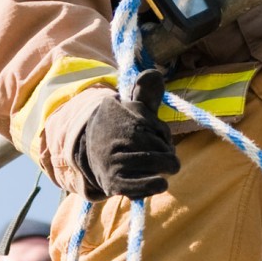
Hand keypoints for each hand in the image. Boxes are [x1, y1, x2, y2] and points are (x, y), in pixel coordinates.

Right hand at [75, 69, 179, 198]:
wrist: (95, 152)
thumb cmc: (123, 127)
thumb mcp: (134, 108)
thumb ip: (146, 93)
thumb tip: (154, 74)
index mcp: (119, 118)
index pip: (155, 127)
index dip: (160, 131)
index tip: (152, 131)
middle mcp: (115, 140)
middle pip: (161, 147)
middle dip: (166, 148)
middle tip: (155, 149)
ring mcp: (114, 163)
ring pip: (157, 164)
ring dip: (163, 165)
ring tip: (153, 163)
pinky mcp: (114, 184)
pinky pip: (140, 186)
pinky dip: (153, 185)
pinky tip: (161, 183)